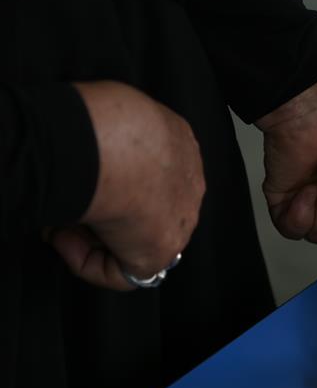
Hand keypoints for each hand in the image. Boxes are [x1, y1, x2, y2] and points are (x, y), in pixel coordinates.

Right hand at [50, 81, 204, 289]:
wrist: (113, 146)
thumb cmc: (107, 123)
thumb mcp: (115, 114)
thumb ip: (112, 140)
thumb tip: (89, 156)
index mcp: (180, 146)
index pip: (155, 173)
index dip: (117, 182)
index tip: (85, 178)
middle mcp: (187, 184)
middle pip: (147, 208)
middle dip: (106, 211)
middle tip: (68, 206)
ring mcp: (180, 220)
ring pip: (135, 239)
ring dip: (92, 237)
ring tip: (58, 223)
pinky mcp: (161, 252)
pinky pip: (126, 272)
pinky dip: (90, 264)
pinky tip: (66, 243)